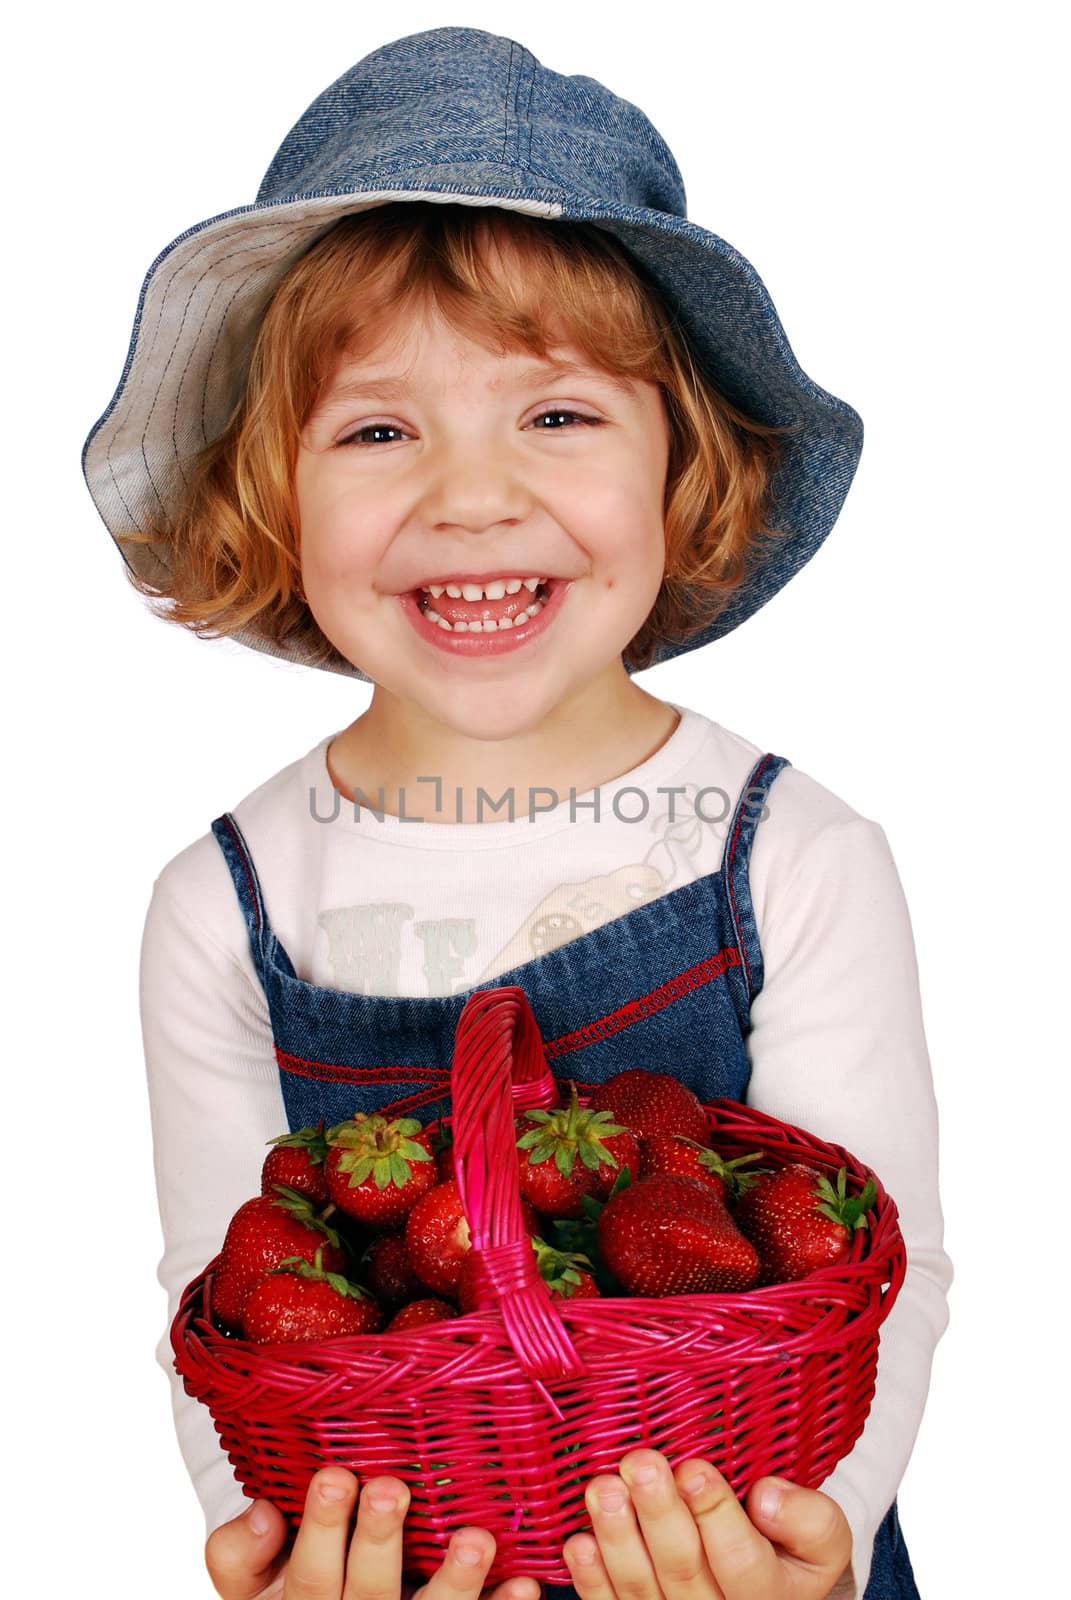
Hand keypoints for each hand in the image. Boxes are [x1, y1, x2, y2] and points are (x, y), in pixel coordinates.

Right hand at [205, 1467, 541, 1599]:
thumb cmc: (299, 1582)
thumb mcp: (251, 1579)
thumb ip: (240, 1551)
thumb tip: (264, 1513)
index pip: (310, 1573)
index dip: (321, 1527)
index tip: (335, 1475)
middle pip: (367, 1592)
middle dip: (380, 1540)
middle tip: (392, 1488)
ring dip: (455, 1581)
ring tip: (476, 1540)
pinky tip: (526, 1582)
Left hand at [561, 1450, 851, 1599]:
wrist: (771, 1584)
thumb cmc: (791, 1546)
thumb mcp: (822, 1533)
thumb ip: (809, 1518)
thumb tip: (768, 1498)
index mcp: (775, 1598)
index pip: (744, 1564)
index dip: (716, 1516)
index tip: (694, 1469)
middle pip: (686, 1574)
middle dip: (659, 1515)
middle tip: (640, 1463)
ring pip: (642, 1593)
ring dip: (617, 1539)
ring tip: (603, 1489)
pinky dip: (592, 1580)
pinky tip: (579, 1542)